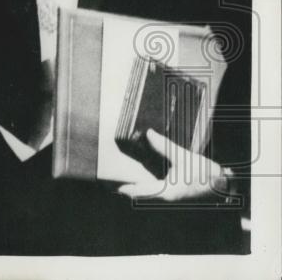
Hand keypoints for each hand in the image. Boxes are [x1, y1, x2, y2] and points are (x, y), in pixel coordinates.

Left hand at [117, 129, 231, 201]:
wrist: (224, 186)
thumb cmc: (206, 174)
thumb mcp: (184, 157)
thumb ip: (164, 146)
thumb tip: (148, 133)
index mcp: (166, 193)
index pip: (137, 192)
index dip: (123, 188)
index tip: (110, 182)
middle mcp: (166, 200)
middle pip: (139, 197)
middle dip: (126, 189)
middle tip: (112, 180)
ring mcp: (170, 202)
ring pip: (146, 198)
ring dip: (135, 190)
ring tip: (123, 180)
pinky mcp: (174, 199)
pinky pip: (154, 197)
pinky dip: (145, 191)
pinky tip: (141, 181)